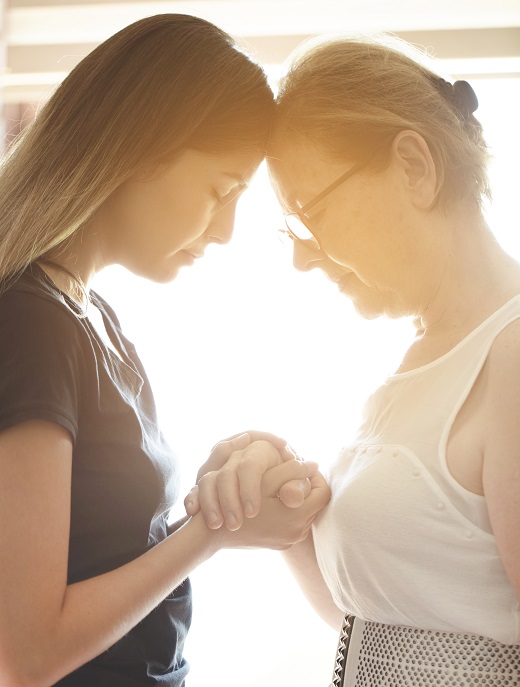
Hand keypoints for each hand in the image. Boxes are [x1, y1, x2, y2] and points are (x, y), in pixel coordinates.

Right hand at [186, 438, 316, 529]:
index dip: (317, 477)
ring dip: (297, 499)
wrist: (215, 532)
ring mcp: (288, 541)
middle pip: (315, 504)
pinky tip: (274, 500)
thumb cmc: (239, 500)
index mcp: (297, 515)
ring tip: (282, 485)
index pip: (324, 493)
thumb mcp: (267, 479)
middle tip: (293, 473)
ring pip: (304, 514)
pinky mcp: (280, 544)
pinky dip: (288, 510)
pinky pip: (293, 524)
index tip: (304, 467)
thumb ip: (292, 470)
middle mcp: (297, 532)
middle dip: (307, 487)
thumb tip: (313, 464)